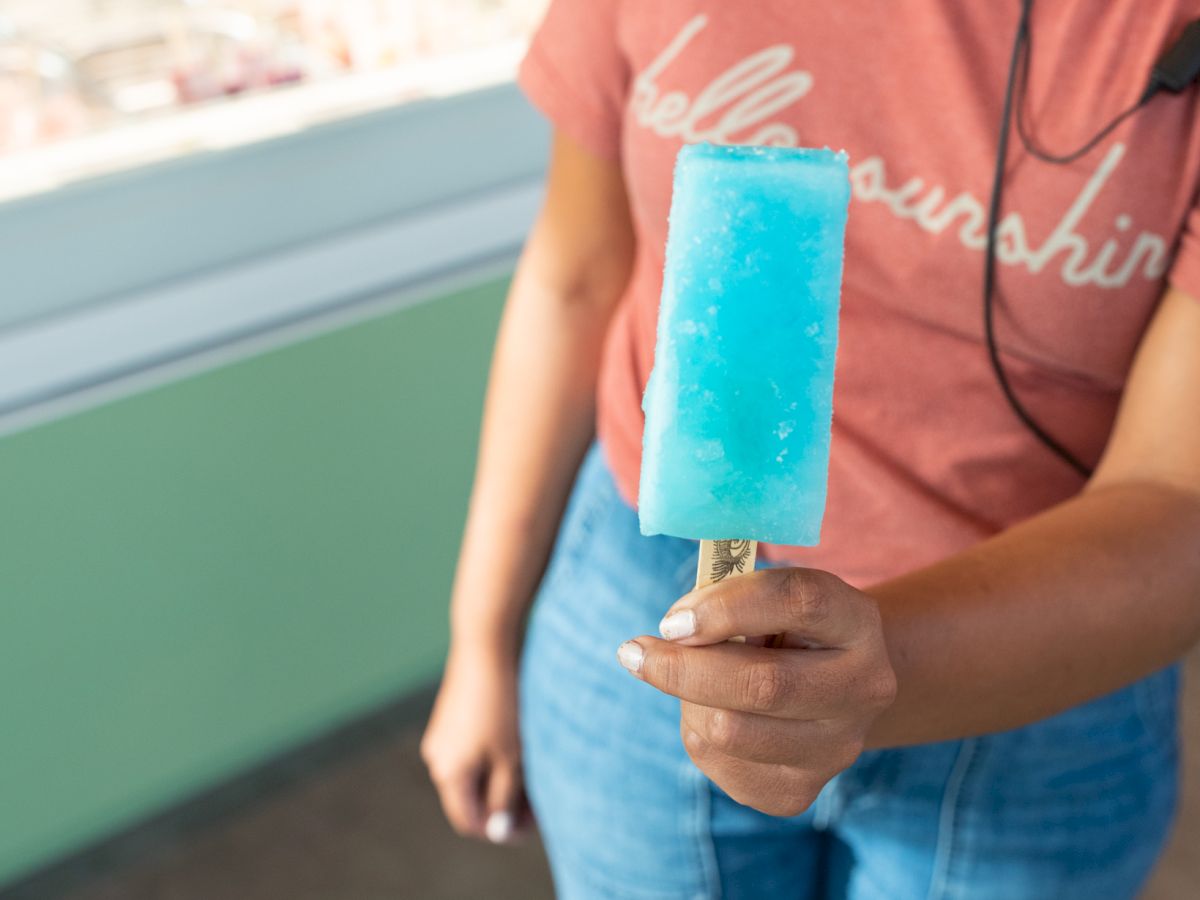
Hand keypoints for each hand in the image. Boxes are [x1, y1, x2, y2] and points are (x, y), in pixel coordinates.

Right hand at [420, 644, 531, 842]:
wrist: (486, 646)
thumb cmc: (501, 704)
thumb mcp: (510, 759)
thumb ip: (503, 798)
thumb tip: (498, 830)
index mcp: (449, 775)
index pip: (471, 821)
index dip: (502, 829)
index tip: (534, 822)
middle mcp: (437, 759)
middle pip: (472, 797)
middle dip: (505, 802)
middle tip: (541, 799)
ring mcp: (443, 737)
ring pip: (475, 773)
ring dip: (503, 779)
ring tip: (535, 770)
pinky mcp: (451, 718)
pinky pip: (472, 751)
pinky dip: (494, 757)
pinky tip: (521, 746)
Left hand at [616, 568, 895, 816]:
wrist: (829, 688)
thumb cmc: (782, 626)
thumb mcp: (766, 595)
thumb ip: (725, 599)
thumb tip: (674, 634)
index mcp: (857, 622)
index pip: (799, 601)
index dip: (728, 607)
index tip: (672, 621)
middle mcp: (863, 689)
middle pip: (762, 685)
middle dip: (683, 668)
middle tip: (633, 652)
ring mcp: (837, 748)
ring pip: (729, 729)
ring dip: (688, 700)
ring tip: (691, 680)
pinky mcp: (798, 792)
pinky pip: (718, 763)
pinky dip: (695, 732)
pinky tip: (712, 712)